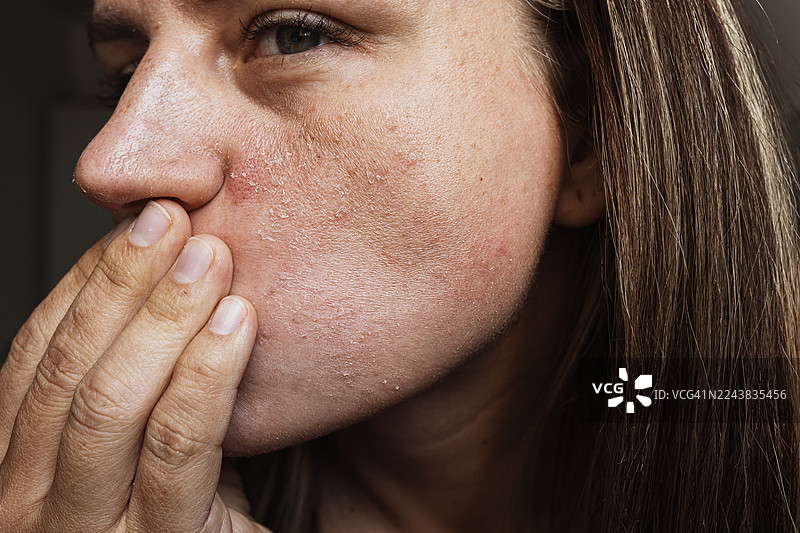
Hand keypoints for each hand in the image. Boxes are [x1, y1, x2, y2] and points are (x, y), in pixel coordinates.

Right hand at [0, 200, 268, 531]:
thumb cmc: (196, 500)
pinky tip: (238, 322)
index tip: (143, 220)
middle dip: (124, 285)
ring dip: (162, 317)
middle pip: (68, 370)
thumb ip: (135, 370)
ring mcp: (86, 531)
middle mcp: (32, 502)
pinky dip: (205, 374)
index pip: (39, 352)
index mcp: (24, 463)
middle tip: (176, 221)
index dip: (90, 281)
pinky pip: (175, 447)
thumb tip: (155, 260)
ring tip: (212, 258)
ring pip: (109, 402)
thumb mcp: (147, 431)